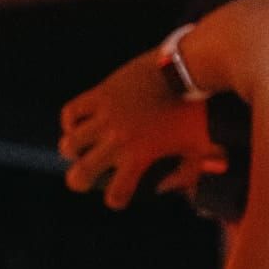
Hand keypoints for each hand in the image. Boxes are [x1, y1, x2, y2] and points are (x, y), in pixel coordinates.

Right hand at [59, 49, 224, 209]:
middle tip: (86, 178)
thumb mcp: (198, 148)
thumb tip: (167, 188)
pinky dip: (71, 121)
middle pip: (81, 173)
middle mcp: (117, 139)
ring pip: (69, 144)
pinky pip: (71, 112)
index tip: (120, 193)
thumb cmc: (195, 110)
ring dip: (73, 151)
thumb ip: (186, 175)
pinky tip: (80, 124)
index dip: (116, 199)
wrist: (184, 69)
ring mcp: (105, 116)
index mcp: (139, 155)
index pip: (116, 193)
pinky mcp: (100, 94)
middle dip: (80, 182)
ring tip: (80, 149)